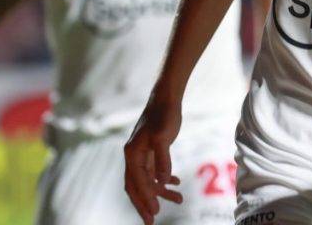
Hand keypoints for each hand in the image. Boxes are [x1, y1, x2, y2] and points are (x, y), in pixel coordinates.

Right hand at [123, 96, 183, 224]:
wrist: (166, 98)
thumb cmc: (164, 115)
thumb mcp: (164, 137)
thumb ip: (162, 160)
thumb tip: (162, 182)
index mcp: (132, 154)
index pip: (136, 183)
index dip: (145, 199)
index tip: (154, 213)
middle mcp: (134, 156)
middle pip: (137, 186)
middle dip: (145, 203)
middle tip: (152, 221)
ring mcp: (143, 154)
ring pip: (149, 180)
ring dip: (161, 191)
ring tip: (178, 200)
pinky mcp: (152, 151)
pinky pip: (155, 171)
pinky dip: (164, 179)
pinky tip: (176, 183)